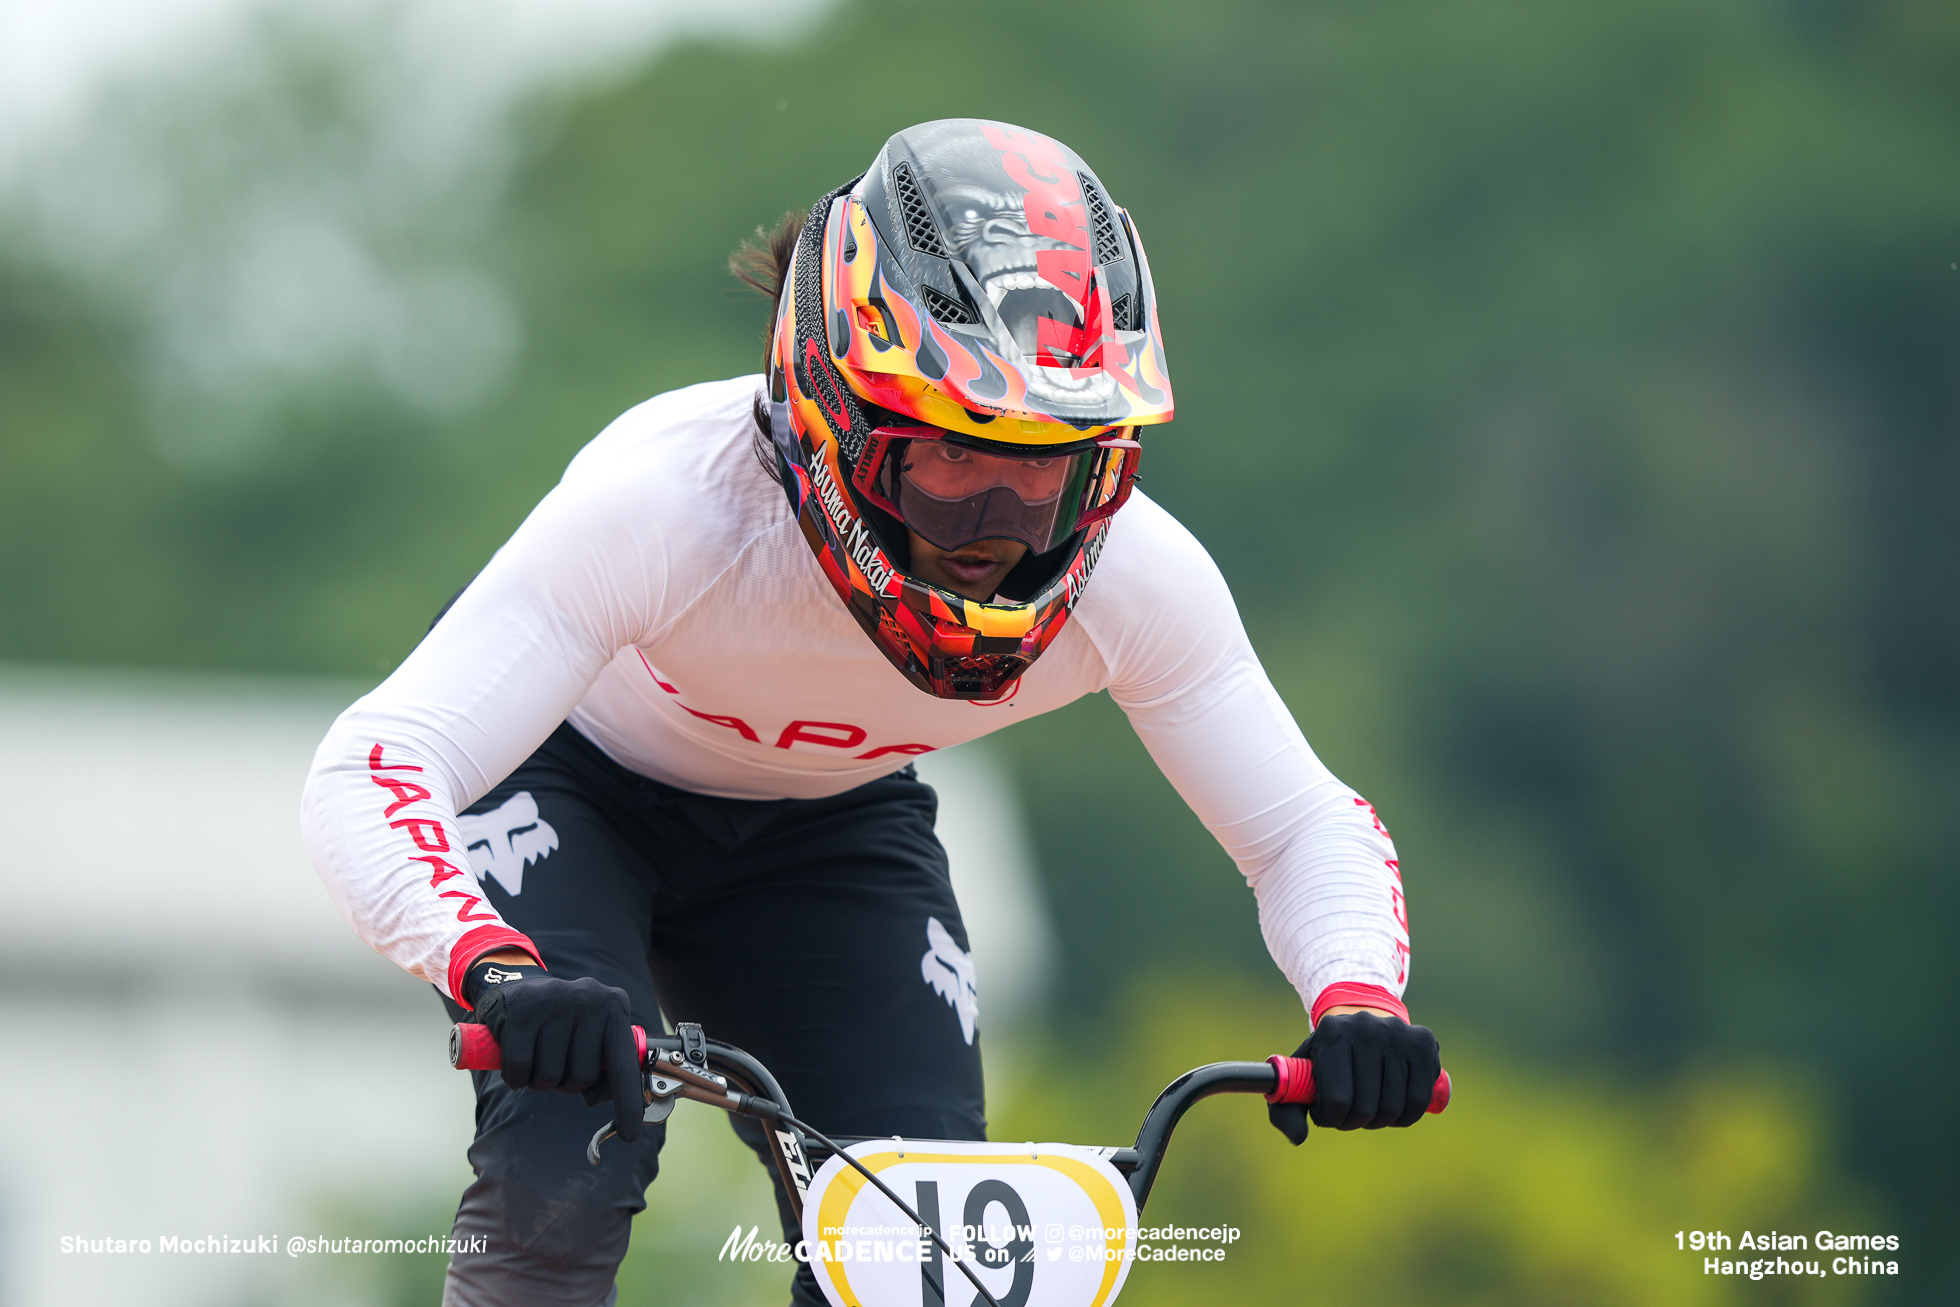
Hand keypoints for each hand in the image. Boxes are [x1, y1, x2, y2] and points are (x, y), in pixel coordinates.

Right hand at [464, 958, 644, 1142]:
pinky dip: (516, 1076)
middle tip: (557, 1064)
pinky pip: (520, 1068)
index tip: (630, 1135)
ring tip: (537, 1057)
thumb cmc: (561, 1022)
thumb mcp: (591, 1033)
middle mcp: (589, 999)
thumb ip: (604, 1066)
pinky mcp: (520, 1010)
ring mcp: (554, 1001)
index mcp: (615, 1006)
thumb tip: (598, 1098)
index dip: (627, 1103)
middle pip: (582, 1077)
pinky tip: (518, 1060)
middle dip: (566, 1084)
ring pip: (549, 1076)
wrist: (516, 984)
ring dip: (539, 1081)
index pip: (623, 1064)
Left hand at [1266, 1008, 1440, 1144]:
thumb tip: (1298, 1137)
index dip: (1330, 1118)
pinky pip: (1419, 1101)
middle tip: (1348, 1112)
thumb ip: (1284, 1108)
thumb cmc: (1326, 1056)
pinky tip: (1391, 1105)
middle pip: (1365, 1108)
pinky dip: (1405, 1116)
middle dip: (1354, 1121)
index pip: (1336, 1100)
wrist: (1360, 1018)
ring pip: (1394, 1108)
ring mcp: (1398, 1034)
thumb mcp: (1299, 1075)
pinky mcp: (1423, 1043)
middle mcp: (1366, 1028)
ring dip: (1379, 1120)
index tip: (1327, 1113)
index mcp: (1331, 1034)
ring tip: (1368, 1106)